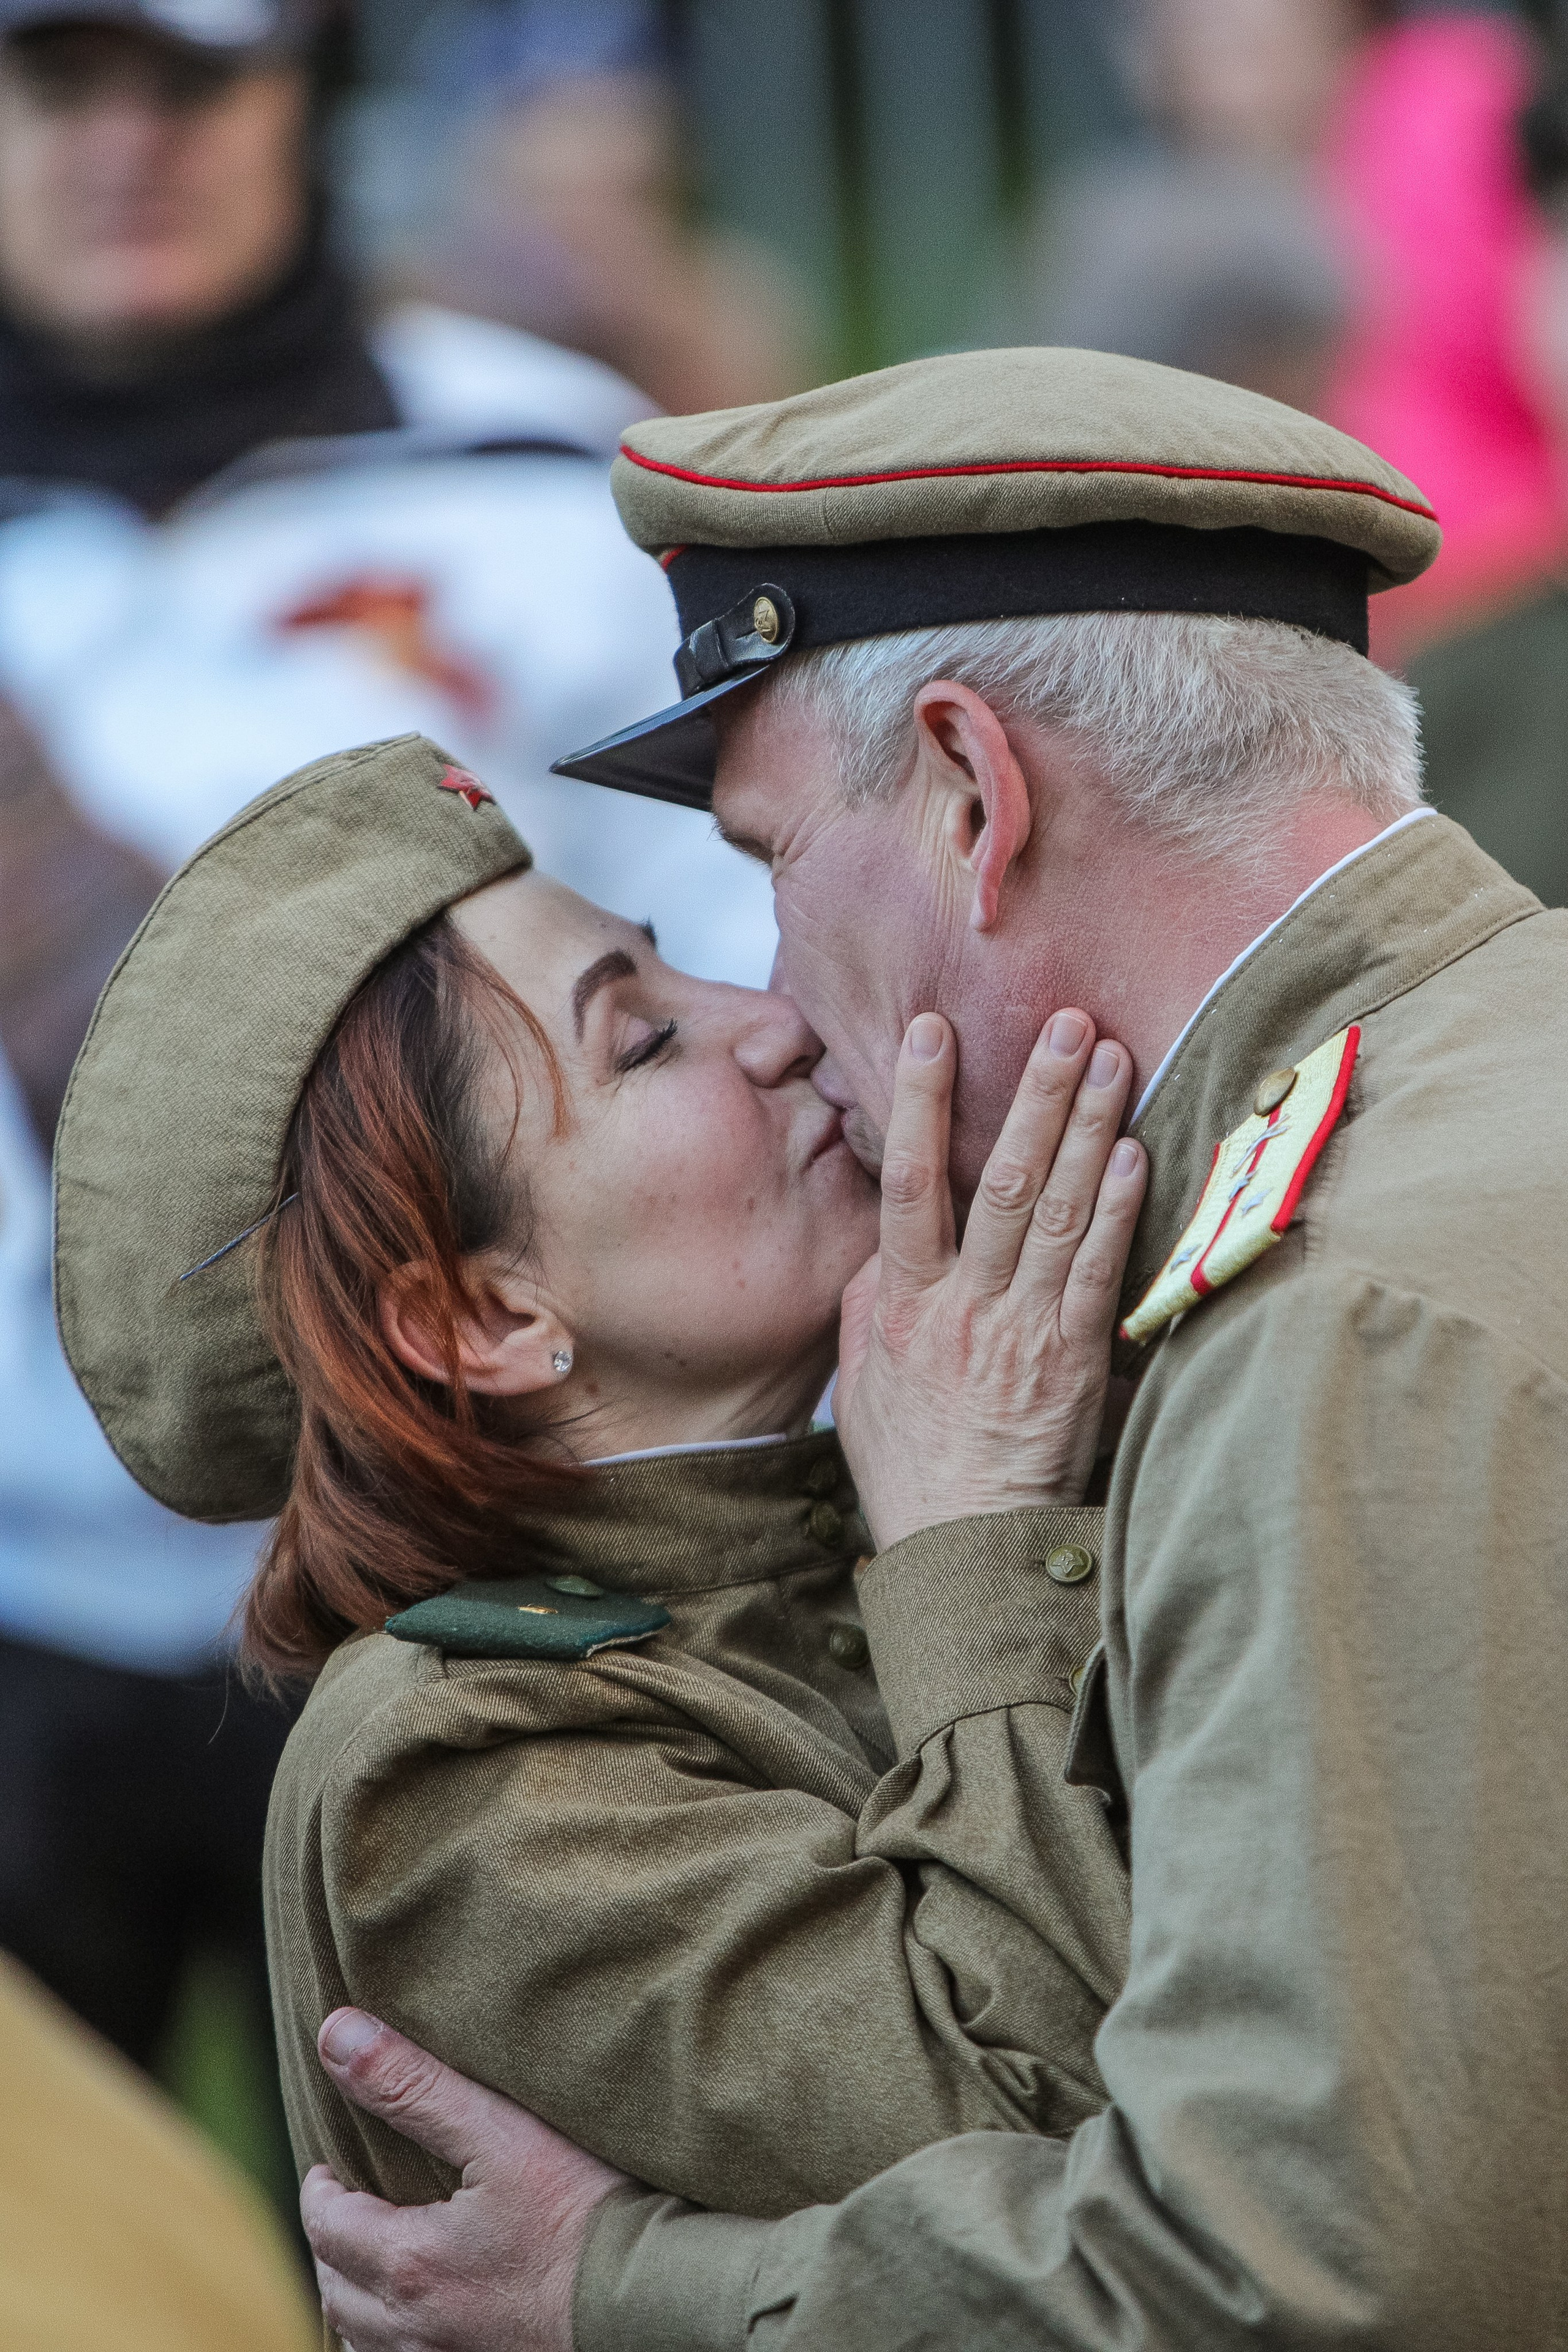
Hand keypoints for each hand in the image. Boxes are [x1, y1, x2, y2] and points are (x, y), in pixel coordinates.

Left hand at [301, 2009, 625, 2351]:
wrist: (655, 2299)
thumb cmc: (586, 2212)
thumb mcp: (501, 2133)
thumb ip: (414, 2086)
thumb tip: (337, 2035)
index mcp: (409, 2263)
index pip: (327, 2224)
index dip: (321, 2191)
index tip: (329, 2168)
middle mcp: (413, 2329)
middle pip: (337, 2287)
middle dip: (332, 2241)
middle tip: (346, 2204)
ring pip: (362, 2338)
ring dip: (355, 2296)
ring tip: (371, 2261)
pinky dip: (388, 2340)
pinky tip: (418, 2317)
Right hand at [836, 1010, 1145, 1549]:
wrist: (964, 1546)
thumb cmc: (910, 1464)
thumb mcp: (860, 1382)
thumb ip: (869, 1304)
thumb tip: (880, 1246)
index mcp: (904, 1303)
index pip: (910, 1184)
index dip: (922, 1103)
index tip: (932, 1031)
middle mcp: (965, 1305)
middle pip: (1004, 1182)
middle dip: (1036, 1094)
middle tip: (1067, 1021)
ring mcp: (1023, 1329)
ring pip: (1059, 1212)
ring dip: (1088, 1129)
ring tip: (1111, 1058)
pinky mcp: (1075, 1359)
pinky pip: (1099, 1271)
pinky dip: (1119, 1208)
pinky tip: (1136, 1153)